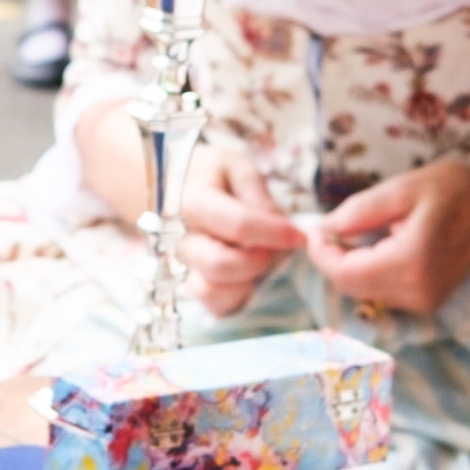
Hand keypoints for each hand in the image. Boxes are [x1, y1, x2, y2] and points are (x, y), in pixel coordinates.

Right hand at [177, 142, 305, 317]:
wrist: (171, 186)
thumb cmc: (210, 174)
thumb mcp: (236, 165)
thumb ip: (256, 192)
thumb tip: (277, 223)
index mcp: (192, 201)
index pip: (238, 224)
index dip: (275, 233)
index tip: (298, 234)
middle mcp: (179, 238)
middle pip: (220, 265)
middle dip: (259, 259)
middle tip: (274, 246)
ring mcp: (180, 265)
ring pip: (212, 290)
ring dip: (246, 279)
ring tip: (257, 257)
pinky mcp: (190, 285)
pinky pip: (214, 304)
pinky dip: (237, 294)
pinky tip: (246, 273)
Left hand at [301, 160, 469, 315]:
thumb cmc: (454, 192)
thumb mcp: (404, 187)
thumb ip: (361, 210)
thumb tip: (324, 228)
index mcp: (412, 260)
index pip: (346, 273)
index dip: (321, 253)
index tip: (315, 228)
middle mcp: (417, 290)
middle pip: (350, 286)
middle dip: (331, 259)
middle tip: (329, 228)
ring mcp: (423, 301)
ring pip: (362, 291)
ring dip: (349, 265)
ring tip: (358, 233)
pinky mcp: (425, 303)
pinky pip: (379, 292)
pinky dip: (367, 271)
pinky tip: (376, 246)